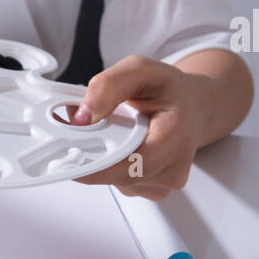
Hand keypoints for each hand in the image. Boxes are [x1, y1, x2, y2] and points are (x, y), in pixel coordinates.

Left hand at [72, 54, 215, 199]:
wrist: (190, 107)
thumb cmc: (168, 90)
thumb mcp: (140, 69)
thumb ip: (109, 86)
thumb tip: (82, 117)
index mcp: (176, 136)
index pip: (133, 164)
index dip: (96, 165)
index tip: (68, 157)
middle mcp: (174, 167)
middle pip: (119, 175)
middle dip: (90, 156)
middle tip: (71, 136)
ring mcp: (162, 183)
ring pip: (115, 181)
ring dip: (99, 160)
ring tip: (103, 134)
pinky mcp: (151, 189)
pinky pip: (119, 183)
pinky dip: (108, 166)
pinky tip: (114, 146)